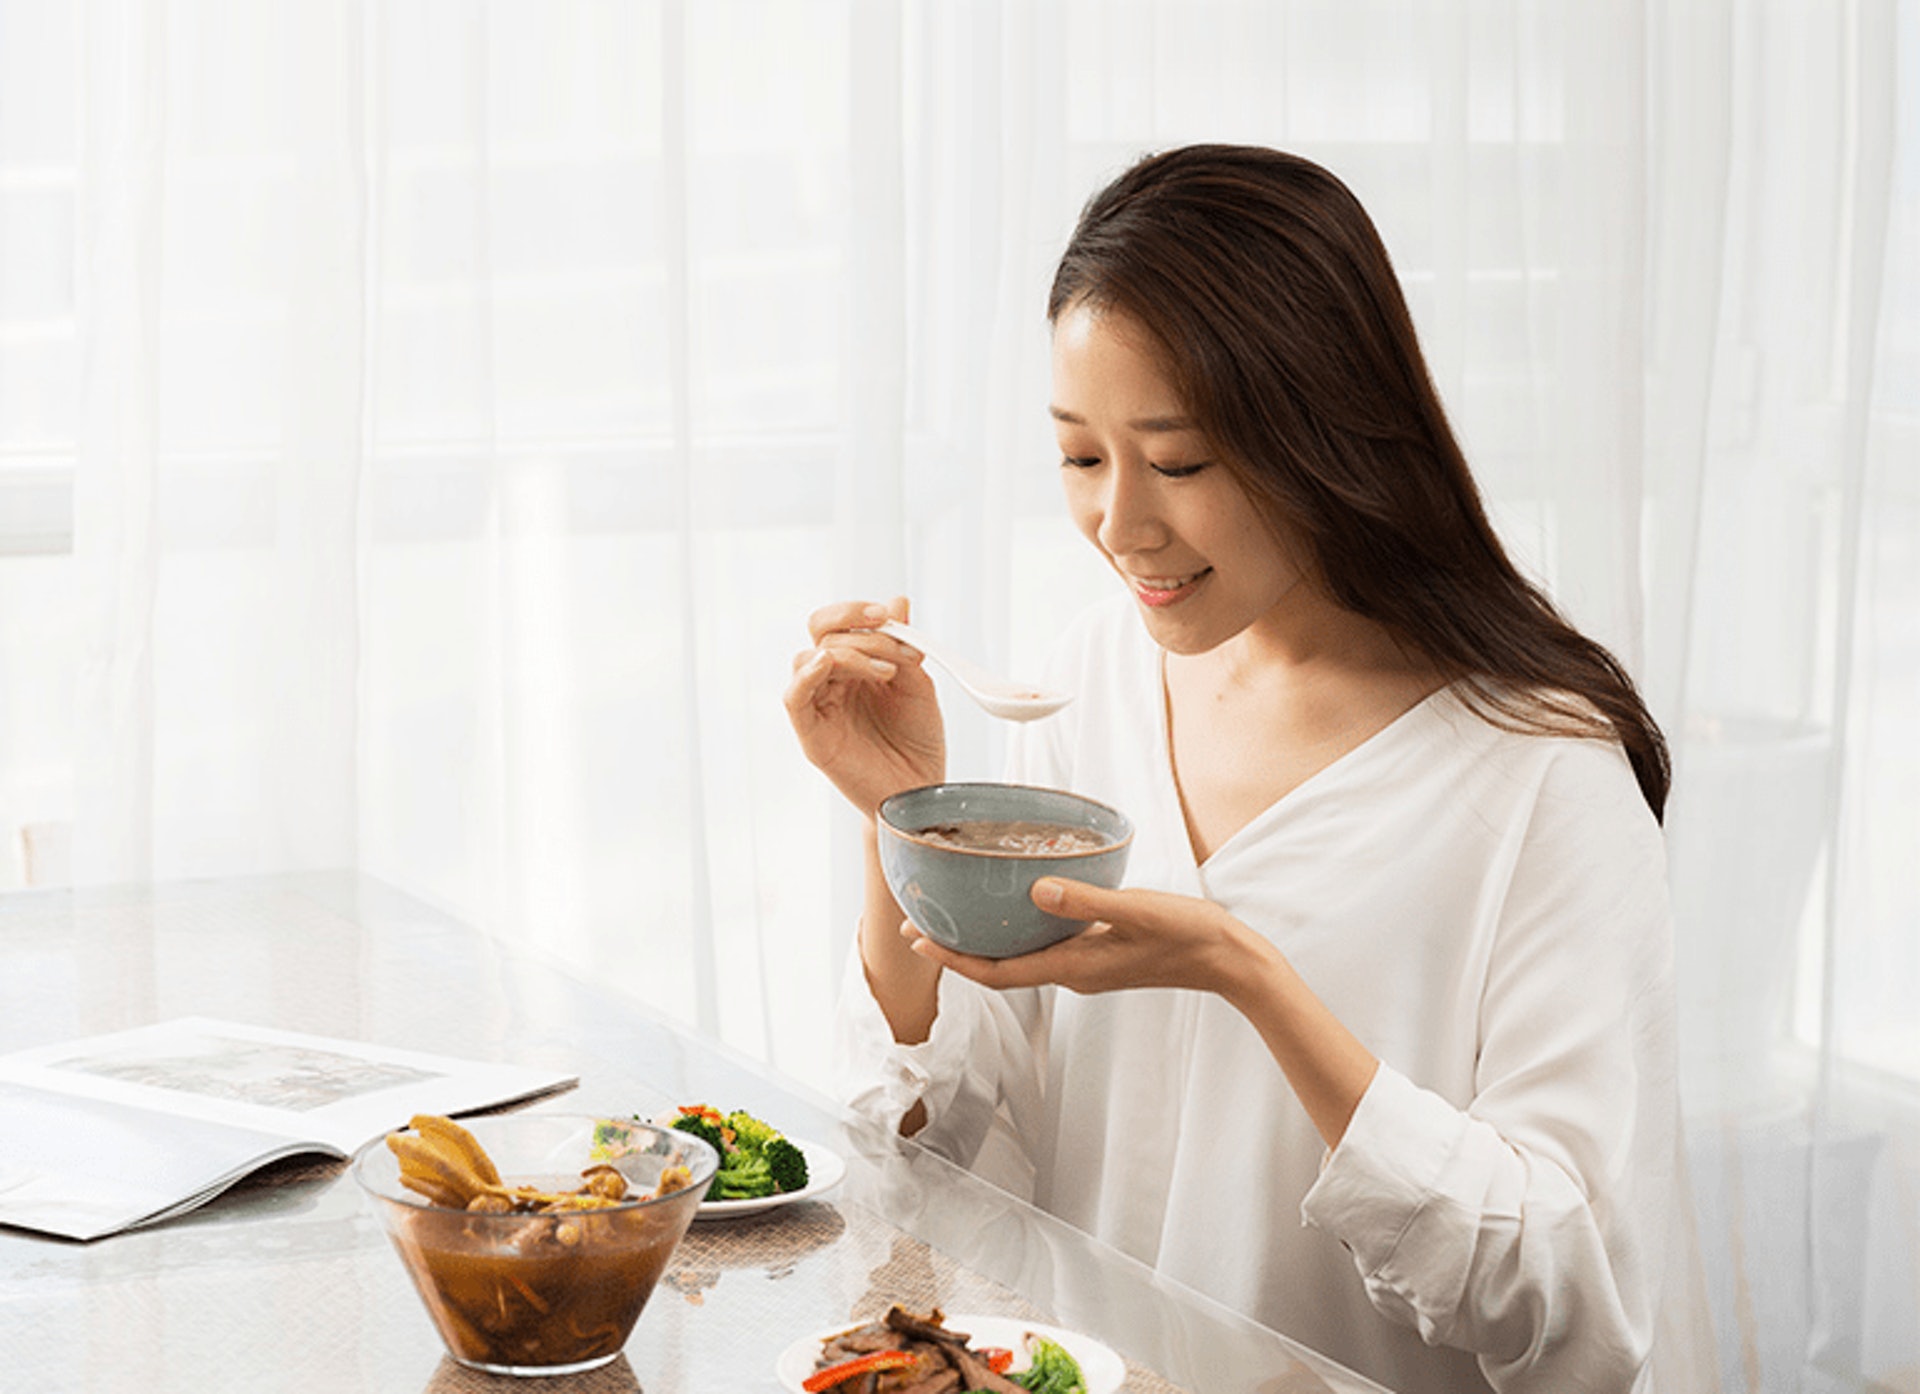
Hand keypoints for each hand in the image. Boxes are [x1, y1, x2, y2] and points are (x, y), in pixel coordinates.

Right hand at [784, 597, 946, 817]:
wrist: (922, 789)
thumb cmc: (917, 742)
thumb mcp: (918, 684)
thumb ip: (903, 646)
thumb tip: (897, 601)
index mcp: (854, 667)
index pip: (837, 624)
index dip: (857, 611)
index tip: (887, 615)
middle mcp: (832, 683)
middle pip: (820, 633)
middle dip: (853, 624)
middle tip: (886, 629)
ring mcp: (820, 707)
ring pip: (808, 659)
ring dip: (849, 653)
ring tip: (886, 671)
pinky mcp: (813, 735)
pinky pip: (794, 699)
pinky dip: (807, 676)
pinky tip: (828, 664)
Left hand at [900, 877, 1260, 998]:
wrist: (1230, 960)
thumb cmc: (1189, 936)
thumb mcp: (1138, 911)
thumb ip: (1087, 901)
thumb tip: (1035, 890)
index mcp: (1073, 968)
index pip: (996, 972)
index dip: (953, 958)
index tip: (917, 938)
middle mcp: (1072, 972)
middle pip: (999, 967)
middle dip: (956, 949)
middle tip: (917, 921)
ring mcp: (1086, 965)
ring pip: (1021, 956)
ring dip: (984, 940)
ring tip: (952, 913)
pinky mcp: (1100, 954)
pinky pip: (1045, 945)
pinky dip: (1018, 930)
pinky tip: (1016, 904)